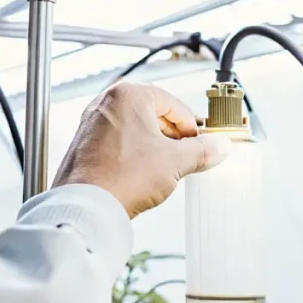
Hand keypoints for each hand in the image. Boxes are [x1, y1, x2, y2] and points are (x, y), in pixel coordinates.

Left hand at [53, 83, 230, 217]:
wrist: (86, 206)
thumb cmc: (121, 177)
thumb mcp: (175, 162)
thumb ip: (202, 151)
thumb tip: (217, 147)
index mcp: (129, 95)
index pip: (173, 104)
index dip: (191, 126)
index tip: (200, 142)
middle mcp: (106, 103)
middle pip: (153, 114)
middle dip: (172, 136)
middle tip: (185, 156)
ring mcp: (91, 123)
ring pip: (135, 128)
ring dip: (153, 146)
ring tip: (163, 168)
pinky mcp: (84, 144)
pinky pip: (117, 142)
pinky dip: (133, 154)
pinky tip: (141, 174)